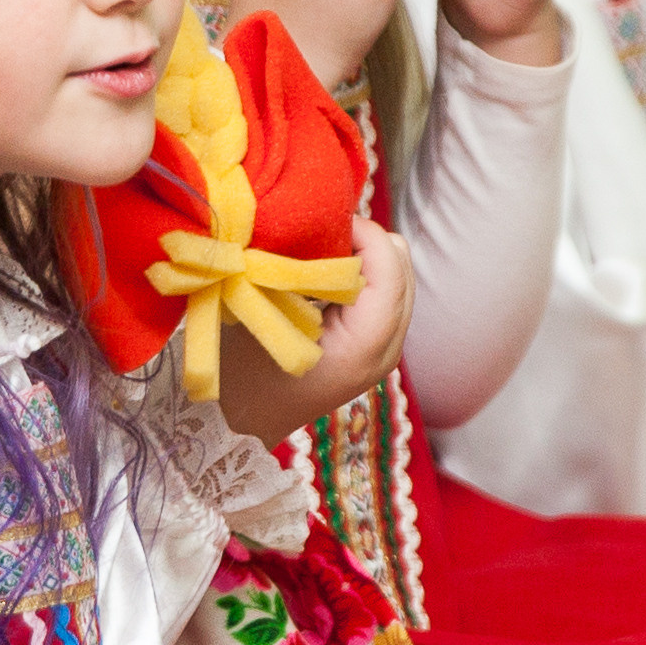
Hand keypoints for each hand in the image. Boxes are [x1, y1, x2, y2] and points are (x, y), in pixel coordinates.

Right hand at [218, 214, 412, 442]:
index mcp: (363, 346)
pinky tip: (329, 274)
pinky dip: (365, 274)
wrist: (243, 426)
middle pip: (402, 268)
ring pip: (398, 277)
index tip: (327, 218)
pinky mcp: (378, 349)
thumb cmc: (243, 373)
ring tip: (324, 250)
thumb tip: (314, 221)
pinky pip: (387, 294)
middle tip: (324, 230)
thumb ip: (299, 269)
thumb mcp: (265, 314)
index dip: (364, 233)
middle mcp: (386, 350)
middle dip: (367, 241)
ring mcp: (386, 352)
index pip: (389, 270)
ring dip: (366, 257)